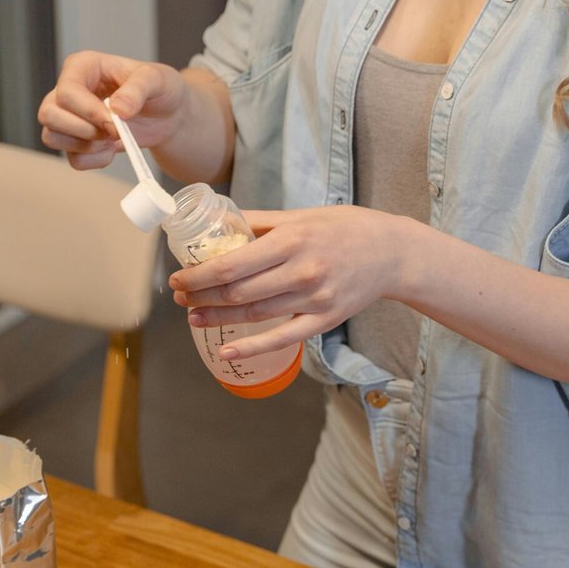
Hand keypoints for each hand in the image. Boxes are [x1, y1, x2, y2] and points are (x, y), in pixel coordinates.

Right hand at [37, 51, 189, 169]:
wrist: (168, 114)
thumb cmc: (160, 89)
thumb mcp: (157, 80)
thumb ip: (138, 89)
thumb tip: (119, 109)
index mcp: (83, 66)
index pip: (66, 92)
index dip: (89, 112)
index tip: (116, 121)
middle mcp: (69, 89)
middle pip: (48, 115)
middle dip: (84, 131)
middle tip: (114, 131)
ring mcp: (68, 116)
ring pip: (51, 137)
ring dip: (86, 146)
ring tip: (112, 139)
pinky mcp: (76, 140)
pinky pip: (72, 159)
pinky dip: (94, 160)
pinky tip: (111, 149)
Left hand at [169, 206, 419, 360]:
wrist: (391, 252)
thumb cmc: (344, 229)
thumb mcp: (301, 216)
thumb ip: (260, 222)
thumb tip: (217, 222)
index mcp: (292, 241)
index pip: (232, 264)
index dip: (198, 275)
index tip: (177, 277)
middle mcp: (301, 271)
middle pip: (237, 292)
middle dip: (200, 296)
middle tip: (178, 296)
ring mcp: (313, 299)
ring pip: (253, 314)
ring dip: (217, 318)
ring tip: (193, 316)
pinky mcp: (324, 320)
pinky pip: (281, 338)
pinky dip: (251, 348)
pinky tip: (226, 351)